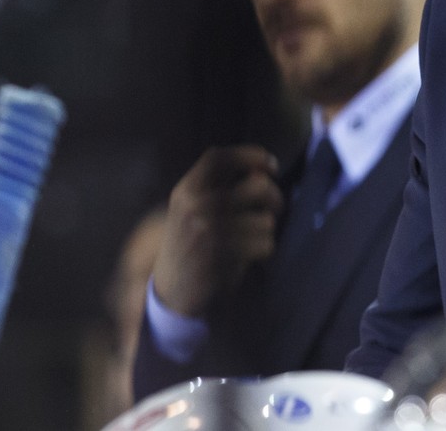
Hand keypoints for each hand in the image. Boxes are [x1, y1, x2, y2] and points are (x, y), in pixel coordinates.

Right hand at [149, 145, 282, 317]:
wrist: (170, 290)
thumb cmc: (190, 243)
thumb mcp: (192, 208)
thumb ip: (220, 187)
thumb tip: (263, 171)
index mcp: (186, 189)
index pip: (219, 157)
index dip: (250, 155)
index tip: (272, 165)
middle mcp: (194, 206)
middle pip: (258, 186)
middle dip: (275, 198)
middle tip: (274, 208)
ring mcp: (206, 231)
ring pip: (266, 220)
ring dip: (266, 232)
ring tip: (251, 240)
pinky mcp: (221, 256)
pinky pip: (265, 245)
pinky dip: (264, 251)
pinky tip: (248, 256)